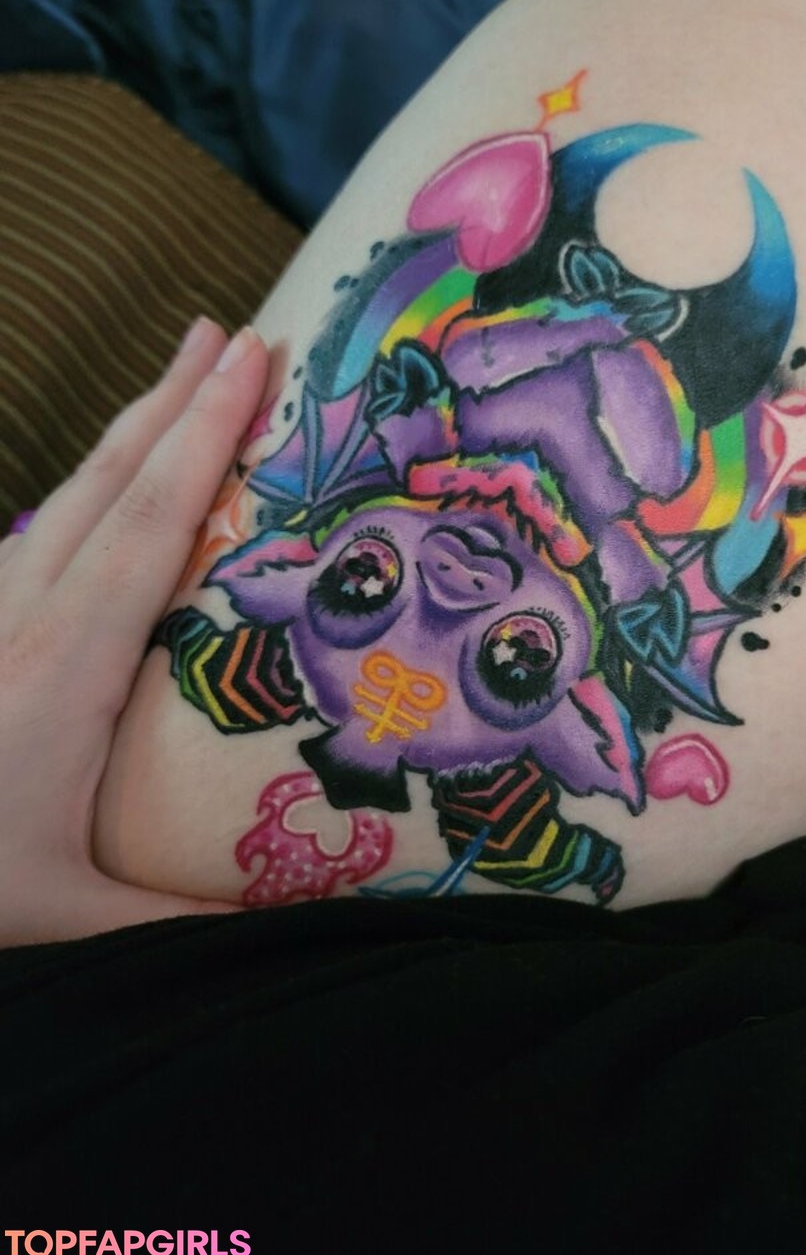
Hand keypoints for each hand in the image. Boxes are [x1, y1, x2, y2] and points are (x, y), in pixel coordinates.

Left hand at [0, 318, 269, 944]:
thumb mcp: (76, 921)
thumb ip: (198, 917)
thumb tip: (326, 914)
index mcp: (65, 670)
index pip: (152, 526)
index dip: (204, 438)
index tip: (249, 365)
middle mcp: (24, 621)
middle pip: (113, 484)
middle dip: (176, 399)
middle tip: (234, 332)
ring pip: (71, 498)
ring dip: (133, 431)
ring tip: (183, 376)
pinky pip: (44, 536)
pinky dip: (93, 489)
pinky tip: (109, 487)